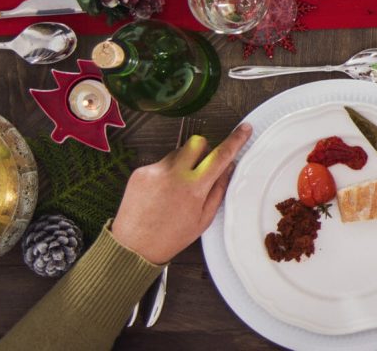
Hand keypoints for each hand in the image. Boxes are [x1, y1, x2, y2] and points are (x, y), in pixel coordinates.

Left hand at [110, 124, 251, 263]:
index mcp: (194, 188)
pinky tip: (160, 192)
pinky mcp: (140, 172)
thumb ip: (218, 190)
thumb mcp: (203, 219)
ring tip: (176, 187)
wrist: (132, 247)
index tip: (244, 129)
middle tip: (202, 167)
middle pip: (198, 142)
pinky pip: (160, 163)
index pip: (221, 155)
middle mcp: (174, 174)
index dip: (235, 140)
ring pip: (178, 151)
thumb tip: (228, 167)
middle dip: (204, 150)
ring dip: (183, 162)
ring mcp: (155, 171)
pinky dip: (165, 172)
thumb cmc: (169, 237)